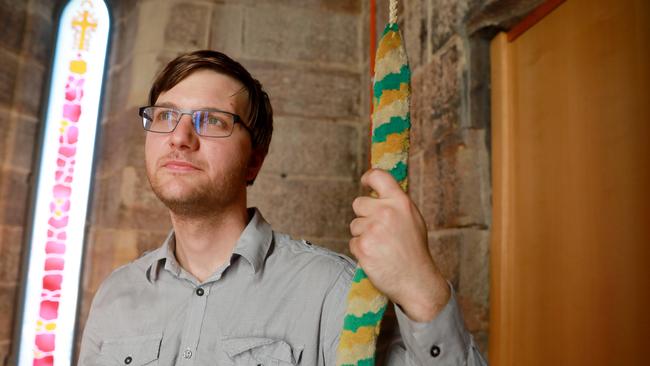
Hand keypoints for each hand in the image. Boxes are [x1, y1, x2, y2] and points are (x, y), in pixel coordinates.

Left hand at [349, 169, 450, 321]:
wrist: (416, 281)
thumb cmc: (414, 251)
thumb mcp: (412, 220)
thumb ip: (396, 205)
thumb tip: (377, 192)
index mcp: (400, 202)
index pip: (378, 176)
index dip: (368, 178)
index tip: (365, 183)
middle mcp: (386, 212)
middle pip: (358, 203)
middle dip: (364, 215)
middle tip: (378, 230)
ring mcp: (373, 230)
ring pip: (355, 225)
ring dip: (363, 235)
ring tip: (381, 247)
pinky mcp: (362, 247)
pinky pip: (353, 242)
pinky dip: (361, 250)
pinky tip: (376, 256)